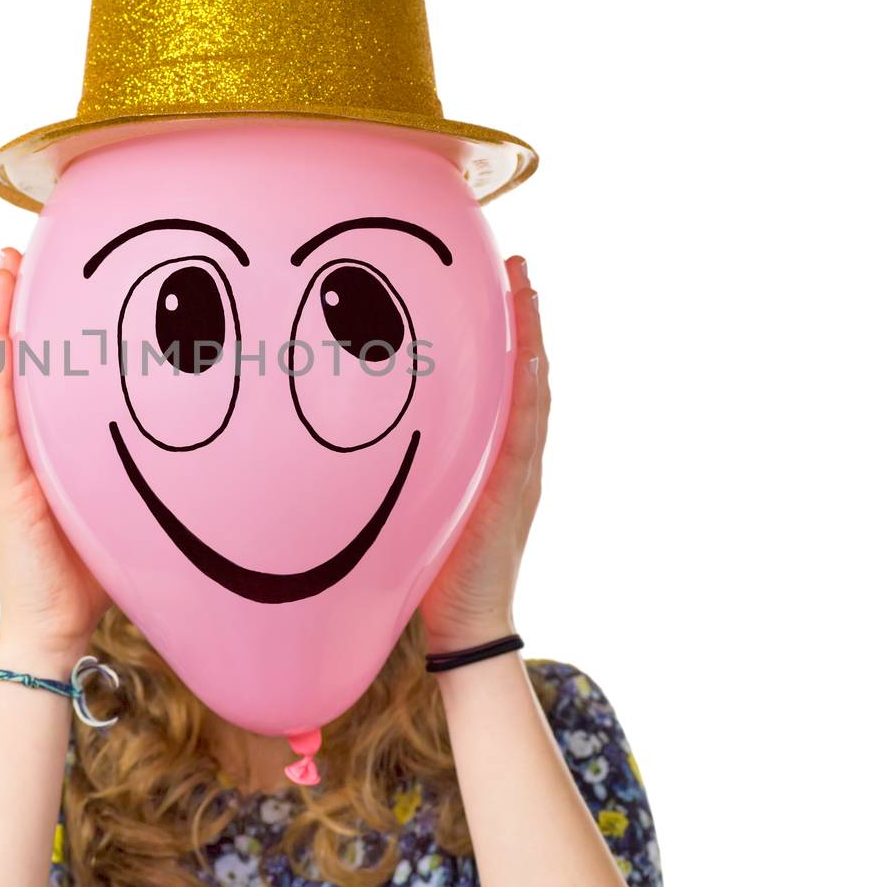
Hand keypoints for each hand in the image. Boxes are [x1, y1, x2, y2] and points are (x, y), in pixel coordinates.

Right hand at [0, 248, 109, 662]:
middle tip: (19, 247)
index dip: (36, 320)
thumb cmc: (95, 569)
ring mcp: (4, 461)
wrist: (55, 629)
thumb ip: (144, 465)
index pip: (35, 370)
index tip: (45, 269)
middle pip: (9, 359)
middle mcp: (17, 445)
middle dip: (11, 302)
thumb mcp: (124, 500)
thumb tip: (213, 436)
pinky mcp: (3, 481)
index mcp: (44, 446)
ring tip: (3, 268)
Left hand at [420, 255, 550, 652]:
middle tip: (519, 263)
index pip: (505, 379)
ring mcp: (521, 471)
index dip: (507, 331)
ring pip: (534, 391)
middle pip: (527, 372)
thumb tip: (354, 431)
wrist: (464, 624)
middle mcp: (515, 455)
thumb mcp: (418, 499)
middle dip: (526, 317)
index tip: (500, 280)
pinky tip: (529, 357)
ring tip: (528, 287)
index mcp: (494, 454)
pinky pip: (526, 433)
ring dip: (533, 338)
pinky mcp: (514, 492)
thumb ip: (405, 463)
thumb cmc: (432, 567)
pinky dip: (531, 393)